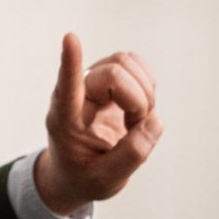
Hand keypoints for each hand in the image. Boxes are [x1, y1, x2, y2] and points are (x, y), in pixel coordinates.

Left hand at [35, 33, 162, 215]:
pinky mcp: (108, 79)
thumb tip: (153, 121)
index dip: (71, 61)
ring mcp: (92, 83)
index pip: (66, 85)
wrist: (75, 172)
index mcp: (65, 119)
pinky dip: (147, 86)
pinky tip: (139, 109)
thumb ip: (131, 155)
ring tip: (135, 121)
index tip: (69, 37)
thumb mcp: (106, 180)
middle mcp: (77, 94)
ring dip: (144, 92)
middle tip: (134, 128)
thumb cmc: (84, 176)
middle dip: (138, 99)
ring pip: (126, 61)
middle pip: (114, 72)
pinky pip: (135, 64)